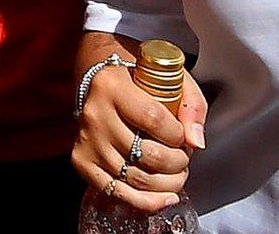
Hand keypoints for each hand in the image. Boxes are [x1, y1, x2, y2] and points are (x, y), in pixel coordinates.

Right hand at [73, 56, 207, 213]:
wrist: (99, 81)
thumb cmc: (140, 79)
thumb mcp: (170, 77)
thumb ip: (192, 105)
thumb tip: (196, 142)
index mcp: (113, 86)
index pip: (153, 119)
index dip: (177, 135)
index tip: (184, 137)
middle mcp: (95, 115)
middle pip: (144, 153)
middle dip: (175, 163)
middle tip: (185, 159)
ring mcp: (87, 141)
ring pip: (133, 177)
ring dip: (165, 184)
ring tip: (178, 176)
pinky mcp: (82, 162)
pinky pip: (115, 191)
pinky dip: (145, 201)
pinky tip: (165, 198)